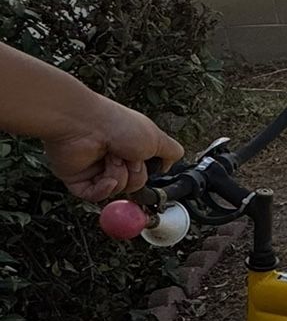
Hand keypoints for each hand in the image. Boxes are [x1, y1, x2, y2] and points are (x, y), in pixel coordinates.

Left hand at [42, 95, 183, 201]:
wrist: (84, 125)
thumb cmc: (116, 124)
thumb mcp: (157, 137)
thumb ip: (171, 151)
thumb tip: (172, 163)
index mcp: (131, 147)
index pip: (146, 172)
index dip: (150, 172)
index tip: (152, 169)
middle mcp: (114, 157)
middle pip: (134, 184)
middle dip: (135, 174)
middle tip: (129, 158)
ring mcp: (96, 169)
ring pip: (117, 191)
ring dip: (118, 176)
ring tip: (111, 158)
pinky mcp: (78, 179)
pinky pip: (96, 196)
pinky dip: (103, 189)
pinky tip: (105, 176)